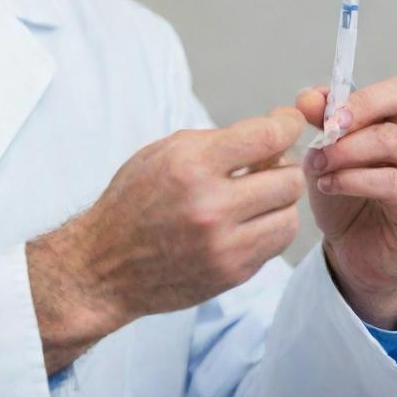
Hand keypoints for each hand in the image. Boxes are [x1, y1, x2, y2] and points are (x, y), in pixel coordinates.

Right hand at [27, 107, 305, 373]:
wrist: (106, 264)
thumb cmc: (134, 200)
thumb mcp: (164, 152)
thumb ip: (218, 142)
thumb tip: (273, 131)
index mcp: (191, 165)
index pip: (266, 137)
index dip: (286, 124)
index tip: (287, 122)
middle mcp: (211, 206)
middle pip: (288, 178)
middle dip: (282, 166)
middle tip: (265, 165)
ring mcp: (224, 245)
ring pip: (290, 215)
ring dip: (278, 201)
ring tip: (255, 196)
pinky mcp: (233, 273)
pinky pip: (276, 243)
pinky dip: (268, 227)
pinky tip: (245, 221)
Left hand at [295, 77, 396, 326]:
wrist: (353, 249)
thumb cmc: (344, 193)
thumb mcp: (326, 151)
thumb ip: (321, 122)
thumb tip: (309, 96)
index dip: (361, 97)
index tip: (324, 112)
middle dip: (351, 118)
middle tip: (320, 136)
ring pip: (392, 142)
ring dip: (345, 150)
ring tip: (315, 164)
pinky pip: (390, 182)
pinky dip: (351, 179)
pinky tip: (328, 185)